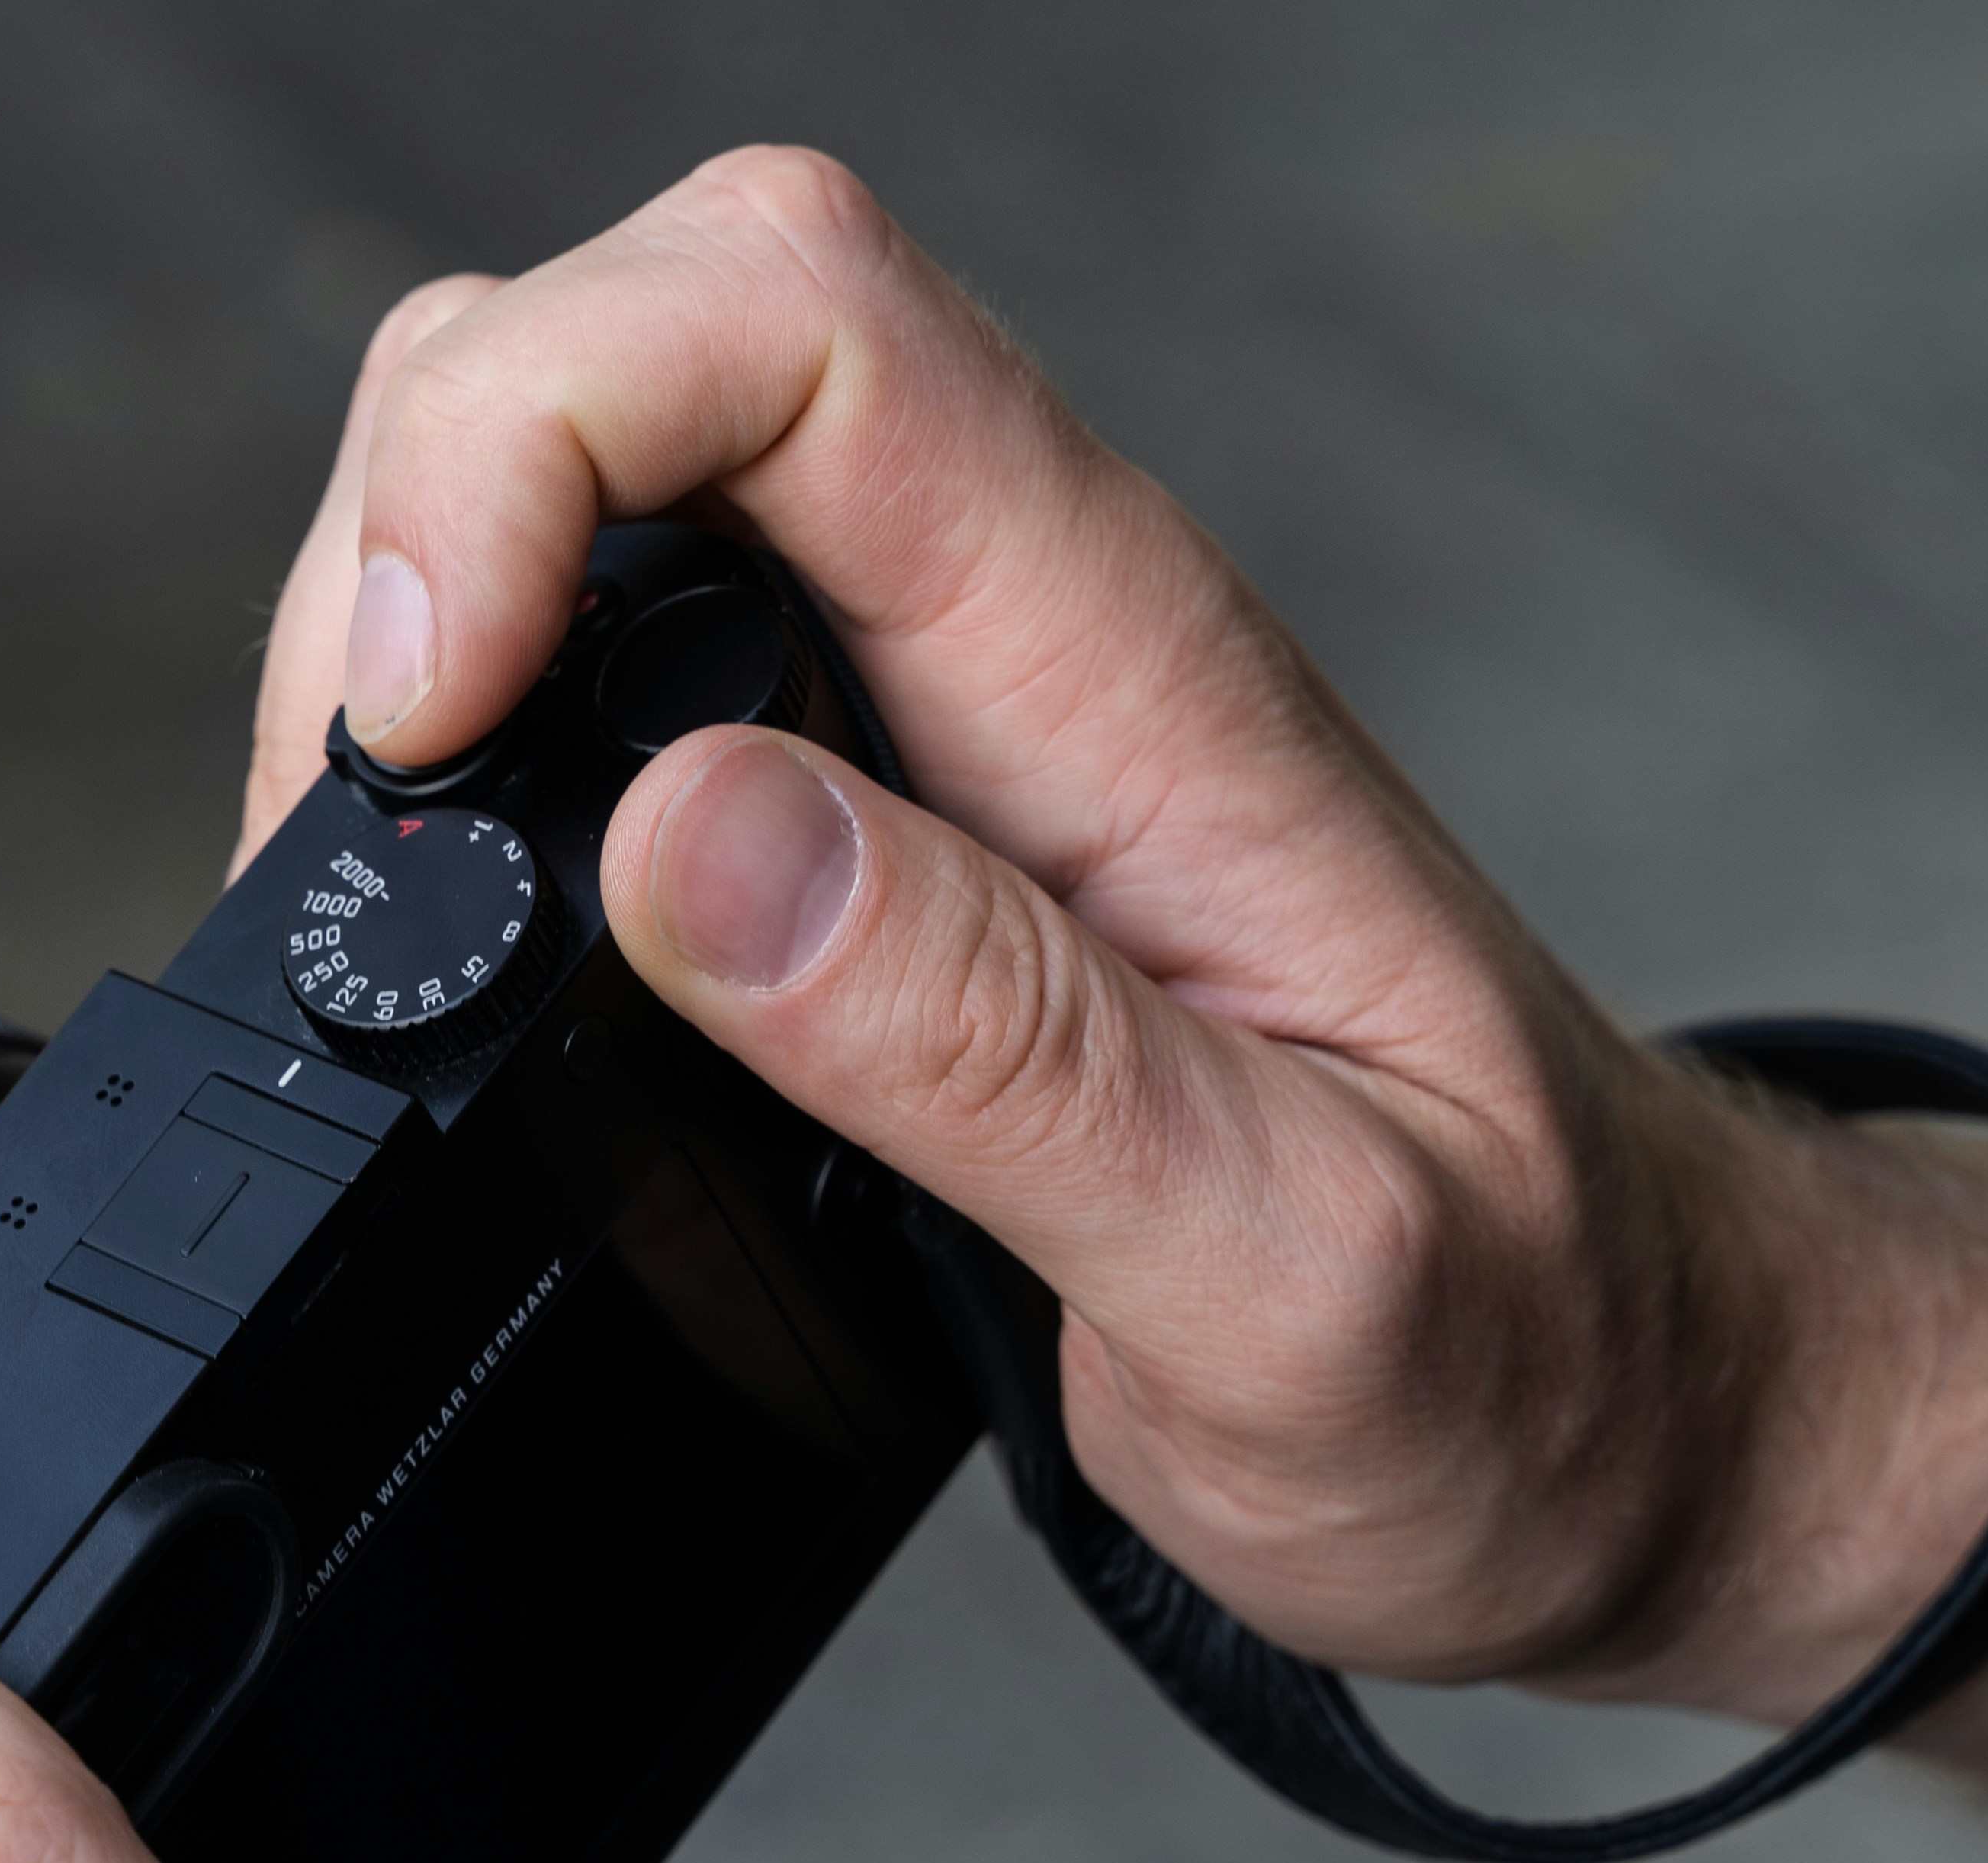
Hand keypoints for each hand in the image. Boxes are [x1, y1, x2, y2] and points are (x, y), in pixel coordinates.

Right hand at [244, 147, 1862, 1695]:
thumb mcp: (1292, 1281)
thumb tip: (683, 841)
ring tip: (380, 875)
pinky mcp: (895, 821)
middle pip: (660, 329)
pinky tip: (467, 917)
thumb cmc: (1512, 1361)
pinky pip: (639, 656)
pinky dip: (487, 751)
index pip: (796, 322)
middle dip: (427, 501)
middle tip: (363, 814)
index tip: (431, 710)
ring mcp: (954, 717)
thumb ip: (997, 1058)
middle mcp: (1033, 640)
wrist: (1624, 1415)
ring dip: (423, 612)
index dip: (539, 435)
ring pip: (619, 469)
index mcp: (1133, 679)